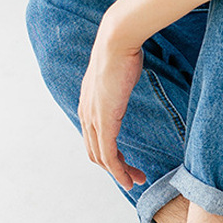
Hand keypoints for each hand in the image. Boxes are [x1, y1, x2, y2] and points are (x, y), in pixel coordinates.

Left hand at [78, 18, 146, 191]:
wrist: (117, 41)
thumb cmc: (122, 52)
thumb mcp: (118, 73)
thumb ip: (117, 82)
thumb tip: (125, 74)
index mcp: (88, 105)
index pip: (94, 139)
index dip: (110, 155)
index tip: (128, 163)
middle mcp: (86, 114)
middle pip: (95, 153)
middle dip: (115, 169)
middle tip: (134, 177)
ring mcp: (93, 119)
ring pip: (102, 158)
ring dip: (119, 173)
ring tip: (135, 181)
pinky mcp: (103, 121)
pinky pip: (108, 154)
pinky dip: (118, 171)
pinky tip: (129, 179)